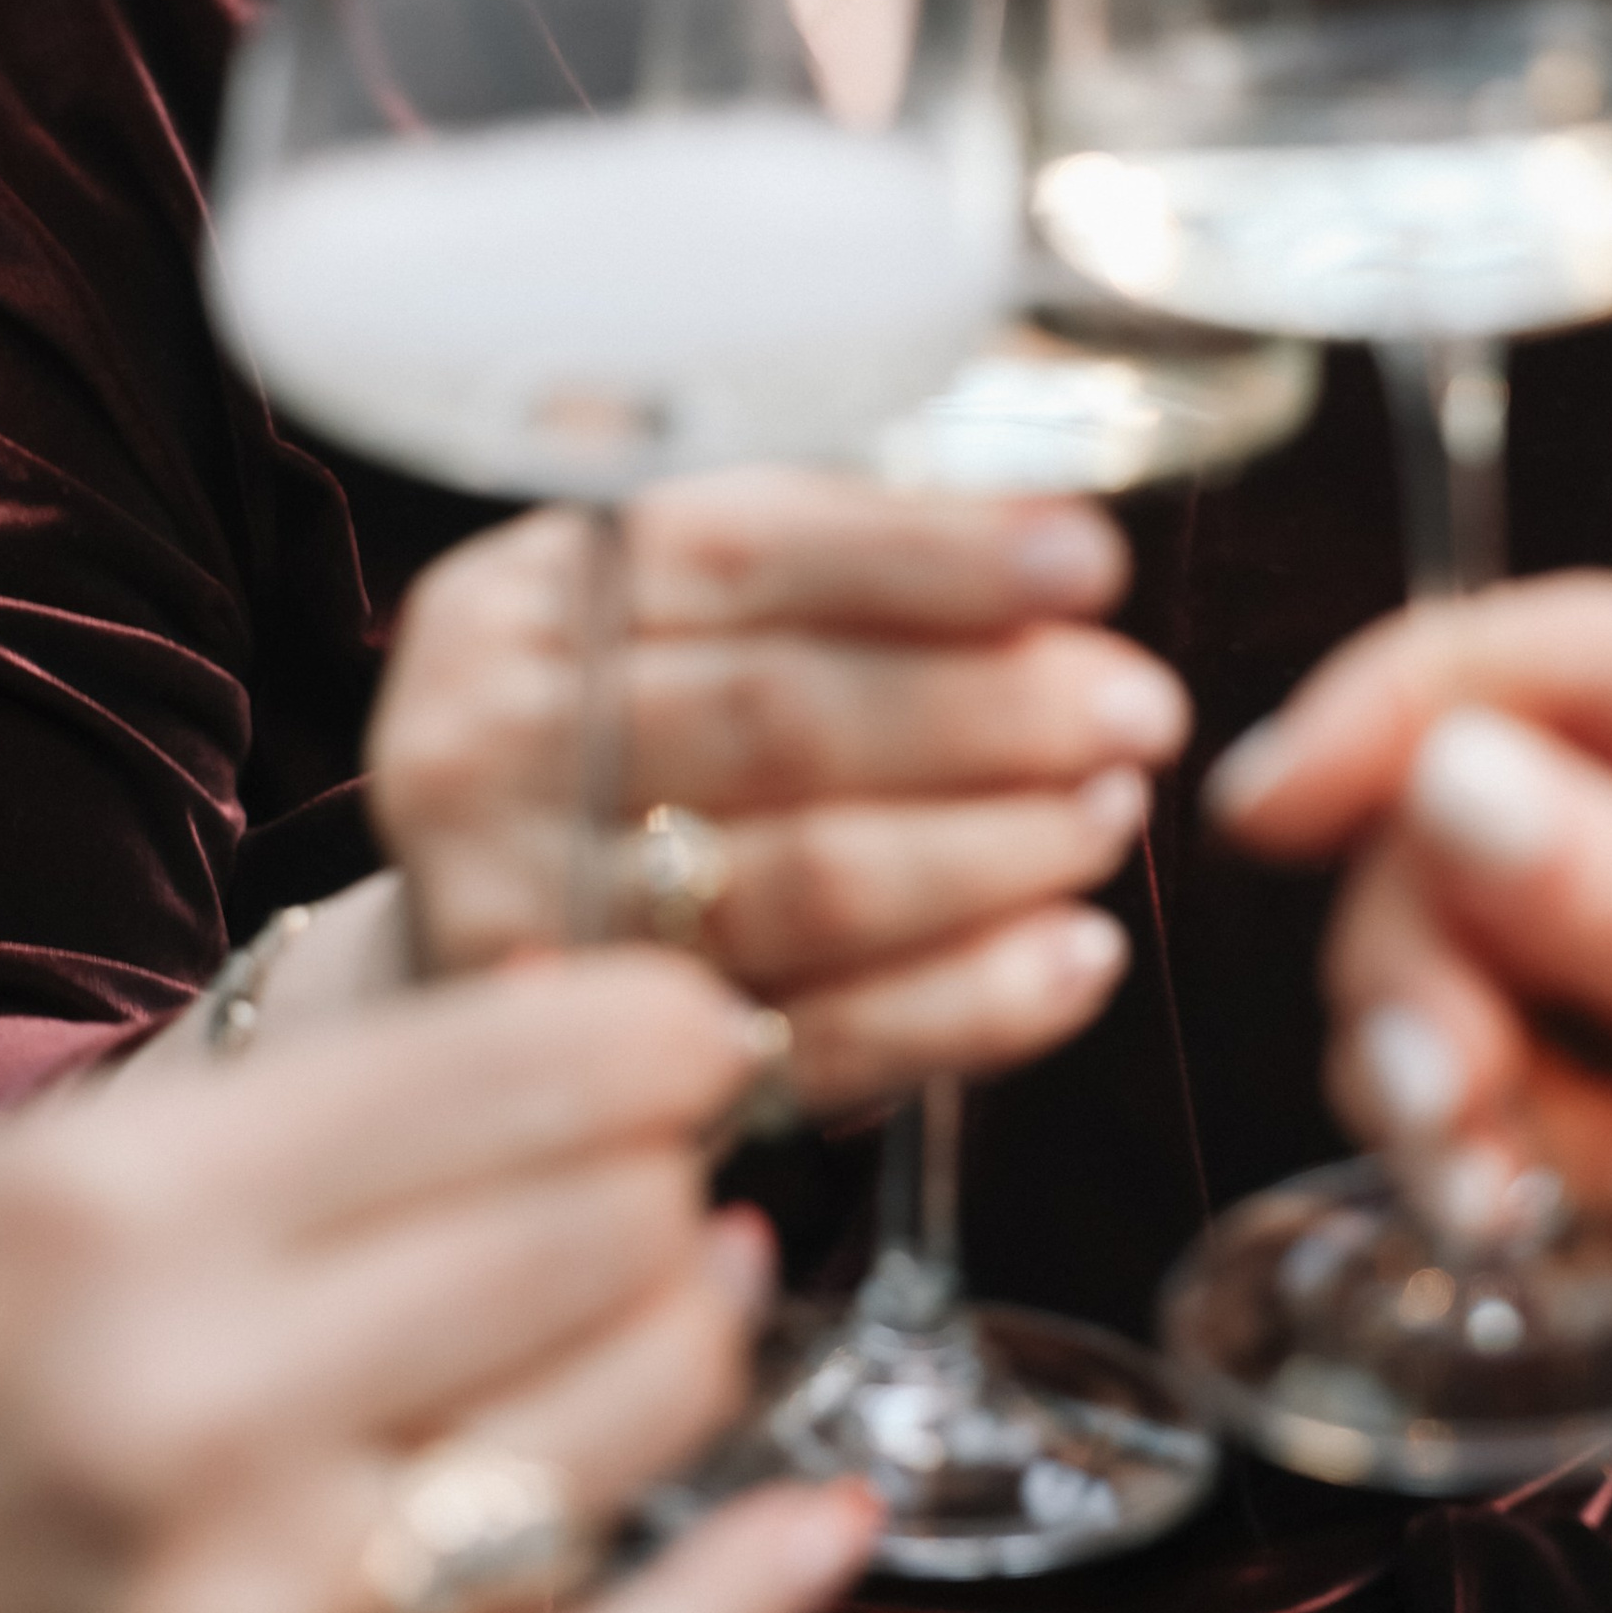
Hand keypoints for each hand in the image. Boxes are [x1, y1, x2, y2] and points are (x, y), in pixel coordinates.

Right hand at [0, 955, 876, 1612]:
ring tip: (693, 1277)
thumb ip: (260, 1120)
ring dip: (700, 1329)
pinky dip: (742, 1605)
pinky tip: (828, 1518)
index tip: (700, 1013)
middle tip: (675, 1142)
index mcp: (118, 1214)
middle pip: (592, 1237)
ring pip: (618, 1433)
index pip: (511, 1073)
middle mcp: (198, 1415)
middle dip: (672, 1164)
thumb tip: (556, 1048)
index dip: (657, 1025)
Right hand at [371, 470, 1188, 1107]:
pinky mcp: (607, 1065)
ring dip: (1000, 850)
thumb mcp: (681, 620)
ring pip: (813, 881)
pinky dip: (972, 1002)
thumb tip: (1055, 547)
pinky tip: (1074, 957)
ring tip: (1110, 817)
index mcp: (524, 599)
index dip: (933, 556)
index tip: (1091, 563)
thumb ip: (842, 568)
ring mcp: (532, 913)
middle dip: (996, 710)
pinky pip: (821, 1039)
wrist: (471, 942)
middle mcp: (490, 745)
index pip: (748, 551)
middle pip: (784, 716)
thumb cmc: (620, 750)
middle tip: (1140, 713)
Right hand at [1205, 575, 1611, 1543]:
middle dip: (1434, 967)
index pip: (1572, 651)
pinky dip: (1497, 1142)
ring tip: (1514, 1201)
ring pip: (1471, 948)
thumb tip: (1436, 774)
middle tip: (1449, 1113)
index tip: (1265, 808)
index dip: (1396, 710)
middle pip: (1482, 813)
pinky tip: (1561, 1217)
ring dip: (1454, 1075)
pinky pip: (1509, 1062)